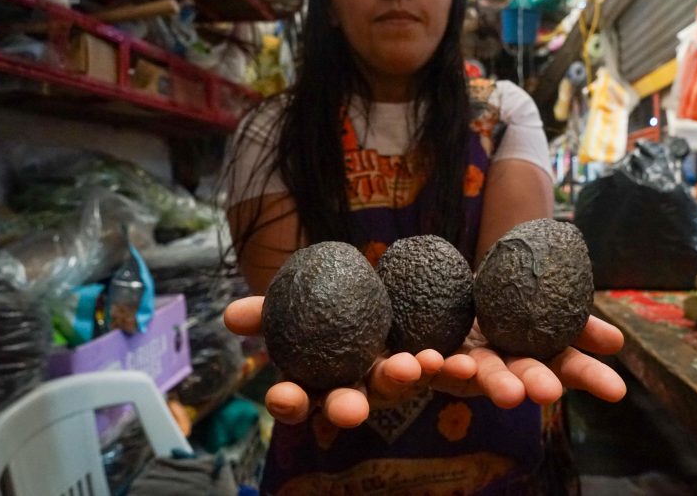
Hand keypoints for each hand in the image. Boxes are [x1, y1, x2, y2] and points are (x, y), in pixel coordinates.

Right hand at [223, 297, 476, 427]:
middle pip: (352, 400)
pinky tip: (467, 363)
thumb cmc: (339, 306)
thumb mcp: (303, 300)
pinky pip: (454, 373)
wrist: (404, 288)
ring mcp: (404, 380)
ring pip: (404, 385)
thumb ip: (270, 309)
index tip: (283, 398)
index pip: (300, 396)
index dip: (290, 401)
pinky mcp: (446, 370)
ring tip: (415, 364)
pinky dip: (462, 371)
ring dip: (408, 379)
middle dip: (350, 406)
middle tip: (351, 408)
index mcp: (323, 377)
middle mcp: (363, 386)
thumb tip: (229, 315)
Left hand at [431, 316, 626, 408]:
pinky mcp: (422, 364)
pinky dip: (417, 367)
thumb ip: (574, 324)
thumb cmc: (500, 300)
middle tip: (546, 391)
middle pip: (517, 379)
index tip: (617, 390)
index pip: (565, 367)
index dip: (588, 377)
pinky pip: (418, 368)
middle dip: (530, 383)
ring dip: (483, 381)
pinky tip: (421, 361)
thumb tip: (617, 342)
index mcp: (529, 356)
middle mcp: (497, 369)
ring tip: (489, 381)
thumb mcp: (540, 303)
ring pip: (469, 376)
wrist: (439, 290)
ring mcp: (459, 369)